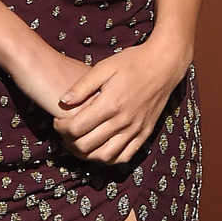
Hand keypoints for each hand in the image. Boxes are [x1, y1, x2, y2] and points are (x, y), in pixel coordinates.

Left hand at [53, 35, 189, 164]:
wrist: (164, 64)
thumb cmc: (132, 62)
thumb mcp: (104, 67)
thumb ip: (82, 86)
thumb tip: (62, 101)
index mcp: (110, 104)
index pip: (76, 128)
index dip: (60, 128)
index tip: (57, 120)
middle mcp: (123, 121)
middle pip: (86, 145)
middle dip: (68, 142)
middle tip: (64, 134)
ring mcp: (135, 129)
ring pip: (104, 156)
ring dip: (86, 155)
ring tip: (78, 144)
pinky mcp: (145, 133)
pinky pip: (125, 156)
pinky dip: (109, 159)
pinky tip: (100, 149)